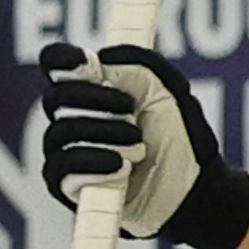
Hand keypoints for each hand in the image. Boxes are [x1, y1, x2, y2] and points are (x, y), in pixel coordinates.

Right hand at [38, 43, 248, 248]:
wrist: (194, 190)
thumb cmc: (181, 139)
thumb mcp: (169, 93)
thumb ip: (141, 66)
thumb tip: (103, 59)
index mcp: (92, 89)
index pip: (57, 64)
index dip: (62, 58)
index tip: (85, 62)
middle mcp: (74, 119)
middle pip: (55, 98)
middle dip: (93, 100)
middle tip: (130, 109)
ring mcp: (69, 154)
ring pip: (60, 134)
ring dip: (102, 135)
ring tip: (139, 146)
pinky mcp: (71, 189)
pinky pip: (61, 171)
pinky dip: (91, 163)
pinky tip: (120, 166)